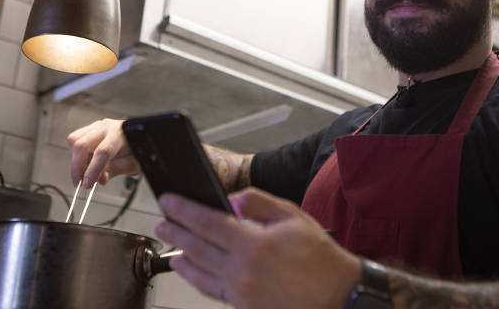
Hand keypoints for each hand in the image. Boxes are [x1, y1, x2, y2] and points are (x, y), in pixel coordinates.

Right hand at [67, 118, 139, 186]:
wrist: (137, 136)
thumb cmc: (135, 148)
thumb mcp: (132, 163)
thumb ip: (116, 170)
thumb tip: (99, 179)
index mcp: (120, 134)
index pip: (102, 152)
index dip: (93, 170)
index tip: (87, 184)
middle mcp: (106, 127)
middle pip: (82, 145)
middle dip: (77, 167)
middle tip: (79, 183)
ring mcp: (96, 126)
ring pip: (74, 141)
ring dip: (74, 161)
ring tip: (82, 174)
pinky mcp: (89, 129)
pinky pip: (74, 140)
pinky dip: (74, 154)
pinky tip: (82, 163)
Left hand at [155, 187, 361, 308]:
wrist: (337, 295)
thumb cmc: (318, 257)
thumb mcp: (291, 216)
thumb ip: (258, 203)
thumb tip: (232, 201)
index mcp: (252, 245)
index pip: (206, 222)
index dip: (183, 210)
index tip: (170, 201)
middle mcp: (242, 272)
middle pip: (196, 248)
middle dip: (175, 233)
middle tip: (162, 223)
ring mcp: (241, 294)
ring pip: (199, 275)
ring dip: (181, 258)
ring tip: (171, 246)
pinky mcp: (244, 308)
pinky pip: (213, 292)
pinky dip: (198, 280)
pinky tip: (192, 271)